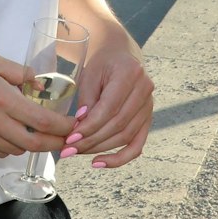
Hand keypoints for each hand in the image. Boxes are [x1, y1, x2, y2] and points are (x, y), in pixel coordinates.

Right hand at [0, 50, 71, 158]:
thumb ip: (20, 73)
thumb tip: (40, 86)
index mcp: (2, 99)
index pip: (42, 121)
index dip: (63, 127)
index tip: (74, 125)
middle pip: (34, 144)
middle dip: (55, 144)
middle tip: (66, 139)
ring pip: (17, 150)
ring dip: (31, 144)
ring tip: (38, 134)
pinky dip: (11, 146)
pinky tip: (12, 135)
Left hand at [70, 41, 152, 167]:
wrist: (120, 55)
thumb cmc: (101, 64)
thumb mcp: (89, 74)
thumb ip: (86, 99)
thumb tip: (80, 129)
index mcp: (130, 73)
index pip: (110, 108)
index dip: (90, 126)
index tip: (70, 138)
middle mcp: (145, 90)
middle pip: (118, 125)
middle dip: (91, 141)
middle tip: (68, 149)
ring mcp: (149, 106)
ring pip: (126, 136)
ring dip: (100, 149)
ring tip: (77, 152)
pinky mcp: (147, 119)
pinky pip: (137, 144)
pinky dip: (120, 158)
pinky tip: (100, 162)